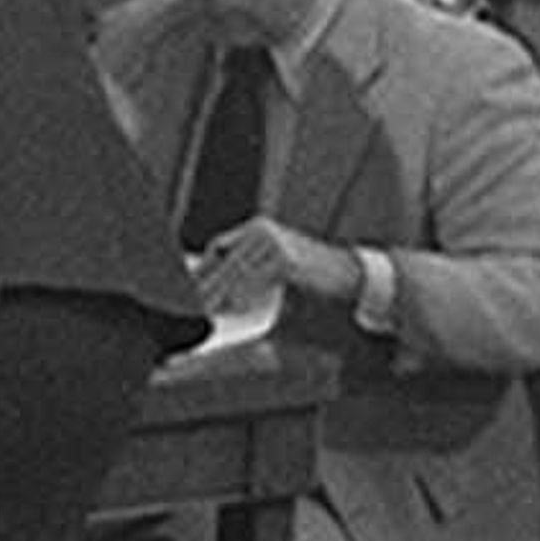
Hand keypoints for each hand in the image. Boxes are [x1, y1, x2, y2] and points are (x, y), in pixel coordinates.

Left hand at [189, 216, 351, 311]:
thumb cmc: (311, 276)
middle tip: (191, 306)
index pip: (219, 248)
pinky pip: (255, 280)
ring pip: (237, 272)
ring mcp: (274, 242)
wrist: (352, 274)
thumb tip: (218, 292)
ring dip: (220, 295)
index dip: (202, 270)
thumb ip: (248, 271)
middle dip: (207, 286)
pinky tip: (232, 309)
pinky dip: (242, 296)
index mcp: (257, 228)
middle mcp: (262, 230)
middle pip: (225, 261)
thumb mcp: (273, 267)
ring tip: (206, 312)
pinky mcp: (285, 259)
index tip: (187, 289)